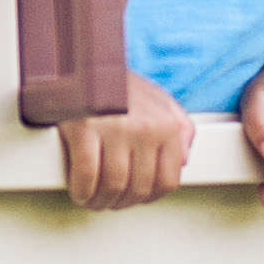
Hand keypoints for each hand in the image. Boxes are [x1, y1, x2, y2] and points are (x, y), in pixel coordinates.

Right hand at [63, 73, 194, 209]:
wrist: (82, 61)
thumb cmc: (118, 83)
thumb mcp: (159, 101)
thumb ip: (180, 130)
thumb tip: (184, 161)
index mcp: (166, 125)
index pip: (167, 181)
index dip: (149, 198)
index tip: (134, 198)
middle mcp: (145, 128)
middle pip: (138, 188)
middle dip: (121, 202)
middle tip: (109, 202)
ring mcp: (115, 129)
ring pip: (113, 186)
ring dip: (100, 201)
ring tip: (92, 199)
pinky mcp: (85, 129)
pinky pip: (86, 175)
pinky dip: (82, 190)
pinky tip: (80, 191)